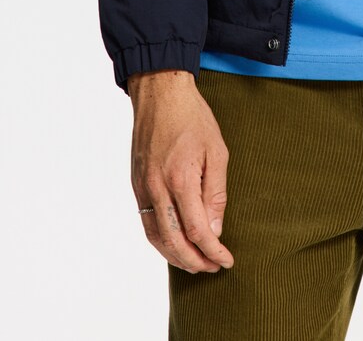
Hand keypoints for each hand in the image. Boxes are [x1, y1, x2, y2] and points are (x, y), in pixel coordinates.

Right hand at [128, 69, 234, 273]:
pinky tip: (174, 244)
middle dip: (195, 261)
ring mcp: (143, 187)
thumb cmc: (193, 118)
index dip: (213, 251)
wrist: (160, 93)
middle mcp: (157, 188)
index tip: (226, 260)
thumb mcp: (217, 151)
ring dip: (175, 256)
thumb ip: (216, 193)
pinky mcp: (136, 184)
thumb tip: (215, 229)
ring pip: (156, 237)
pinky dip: (160, 240)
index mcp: (181, 179)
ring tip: (195, 263)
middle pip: (174, 242)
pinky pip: (146, 222)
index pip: (197, 230)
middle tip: (213, 267)